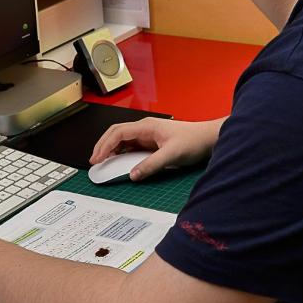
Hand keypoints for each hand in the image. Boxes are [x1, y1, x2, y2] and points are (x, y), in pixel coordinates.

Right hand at [89, 117, 223, 180]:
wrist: (208, 138)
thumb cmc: (193, 141)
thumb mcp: (171, 155)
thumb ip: (151, 165)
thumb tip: (132, 175)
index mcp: (146, 127)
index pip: (118, 133)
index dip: (104, 146)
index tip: (97, 159)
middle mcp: (144, 129)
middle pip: (116, 134)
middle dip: (103, 146)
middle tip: (94, 162)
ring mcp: (147, 135)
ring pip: (122, 140)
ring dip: (111, 150)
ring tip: (103, 163)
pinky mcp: (152, 143)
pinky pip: (131, 147)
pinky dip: (121, 154)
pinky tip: (119, 162)